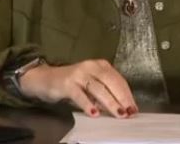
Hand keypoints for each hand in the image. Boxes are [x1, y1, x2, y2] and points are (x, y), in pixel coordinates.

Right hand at [19, 59, 137, 117]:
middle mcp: (91, 66)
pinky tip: (94, 113)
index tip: (134, 108)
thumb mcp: (91, 86)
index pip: (118, 79)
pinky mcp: (67, 83)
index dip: (127, 94)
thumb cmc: (73, 84)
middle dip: (122, 98)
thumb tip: (122, 108)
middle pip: (111, 82)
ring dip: (110, 102)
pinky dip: (88, 104)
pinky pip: (79, 95)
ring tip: (118, 113)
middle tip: (129, 112)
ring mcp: (79, 73)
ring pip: (98, 88)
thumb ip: (105, 93)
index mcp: (100, 65)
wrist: (46, 79)